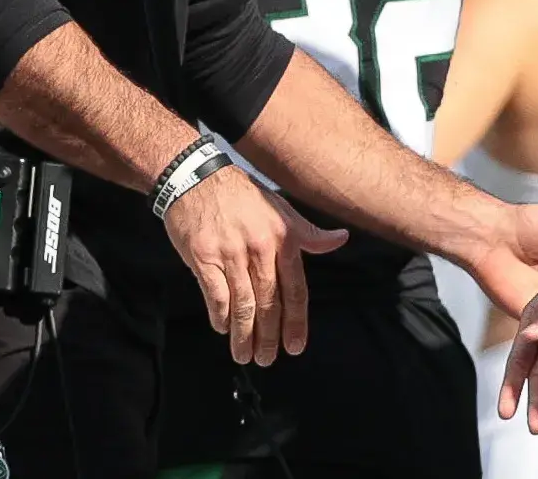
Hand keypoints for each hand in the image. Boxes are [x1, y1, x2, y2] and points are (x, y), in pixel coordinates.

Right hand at [163, 165, 347, 366]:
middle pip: (269, 302)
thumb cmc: (242, 196)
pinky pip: (216, 295)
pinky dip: (221, 316)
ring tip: (245, 355)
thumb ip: (308, 233)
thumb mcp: (281, 209)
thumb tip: (340, 239)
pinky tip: (224, 329)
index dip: (296, 322)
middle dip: (269, 336)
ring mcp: (231, 253)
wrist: (197, 178)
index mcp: (284, 238)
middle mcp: (260, 248)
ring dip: (244, 335)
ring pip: (242, 304)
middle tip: (268, 359)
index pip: (295, 289)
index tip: (295, 346)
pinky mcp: (204, 256)